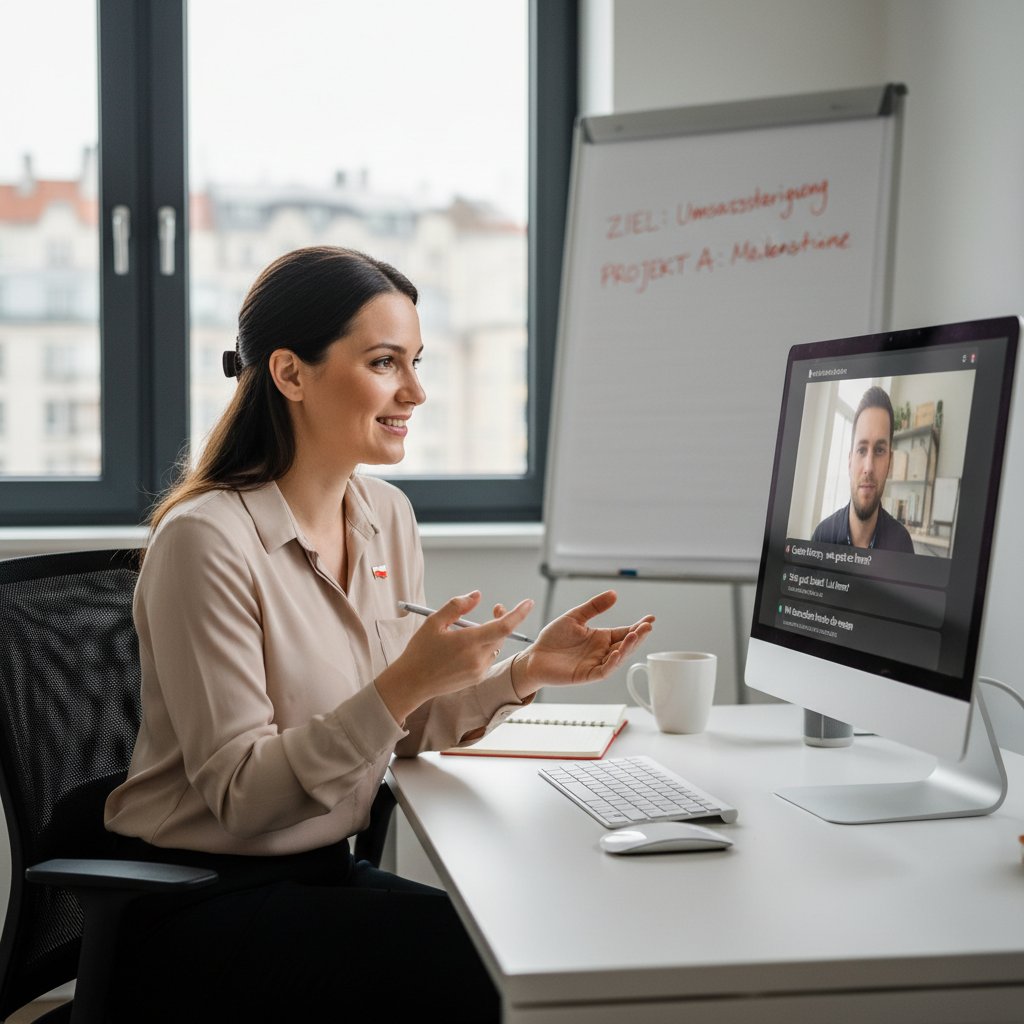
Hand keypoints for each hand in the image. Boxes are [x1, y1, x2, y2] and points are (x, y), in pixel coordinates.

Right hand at [375, 591, 533, 723]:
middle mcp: (478, 658)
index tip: (528, 602)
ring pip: (495, 647)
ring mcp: (479, 670)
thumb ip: (457, 606)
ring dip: (491, 635)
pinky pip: (488, 658)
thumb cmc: (420, 651)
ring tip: (469, 632)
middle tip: (496, 608)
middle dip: (501, 620)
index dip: (518, 614)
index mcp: (469, 642)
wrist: (412, 683)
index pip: (503, 627)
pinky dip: (484, 648)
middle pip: (501, 635)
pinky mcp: (477, 678)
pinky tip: (465, 648)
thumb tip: (477, 595)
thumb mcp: (434, 622)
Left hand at [500, 590, 653, 698]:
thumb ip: (594, 607)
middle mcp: (602, 652)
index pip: (624, 631)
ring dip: (628, 648)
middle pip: (625, 645)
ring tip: (635, 636)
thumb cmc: (553, 638)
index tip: (650, 618)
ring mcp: (596, 664)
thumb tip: (613, 594)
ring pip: (618, 658)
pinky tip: (617, 652)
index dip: (638, 626)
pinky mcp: (586, 675)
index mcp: (601, 638)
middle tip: (647, 626)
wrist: (534, 656)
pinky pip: (604, 671)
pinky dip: (612, 663)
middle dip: (638, 636)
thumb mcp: (575, 617)